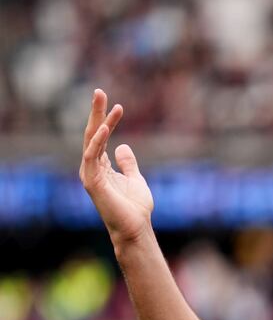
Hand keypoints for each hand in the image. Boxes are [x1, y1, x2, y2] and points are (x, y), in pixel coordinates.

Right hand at [79, 89, 153, 242]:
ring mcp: (90, 174)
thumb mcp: (135, 179)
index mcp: (101, 165)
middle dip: (95, 112)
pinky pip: (92, 157)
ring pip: (91, 141)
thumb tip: (122, 146)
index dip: (108, 119)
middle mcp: (92, 167)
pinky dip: (97, 141)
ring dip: (97, 120)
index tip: (117, 104)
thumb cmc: (134, 207)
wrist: (135, 228)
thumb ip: (128, 163)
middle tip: (99, 91)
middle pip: (93, 134)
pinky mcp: (92, 182)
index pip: (102, 137)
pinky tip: (105, 126)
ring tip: (102, 100)